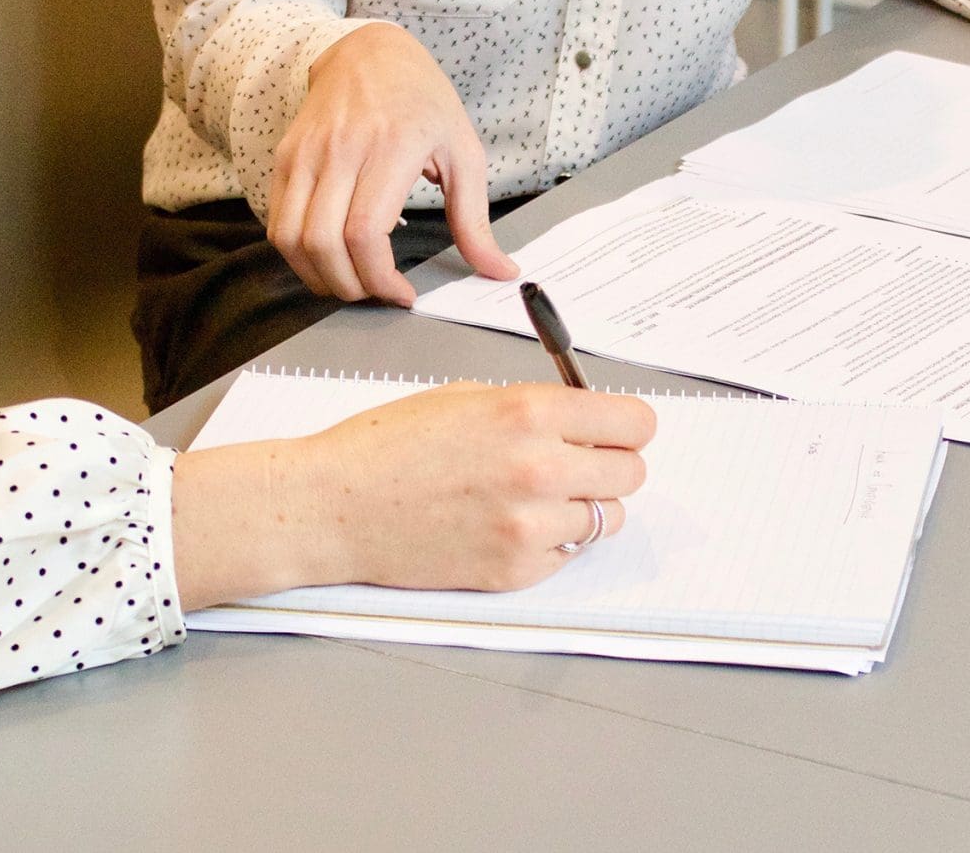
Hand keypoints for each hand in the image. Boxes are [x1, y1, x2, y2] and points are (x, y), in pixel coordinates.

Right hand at [169, 383, 656, 607]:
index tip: (616, 430)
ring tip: (536, 498)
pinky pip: (567, 555)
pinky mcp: (515, 571)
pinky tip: (506, 525)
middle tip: (577, 464)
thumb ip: (534, 408)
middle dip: (608, 465)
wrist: (333, 506)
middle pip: (631, 473)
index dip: (626, 426)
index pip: (635, 424)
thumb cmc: (387, 446)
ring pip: (606, 519)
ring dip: (583, 507)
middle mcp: (540, 468)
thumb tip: (586, 422)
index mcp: (529, 412)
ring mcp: (530, 526)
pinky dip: (550, 543)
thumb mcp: (467, 398)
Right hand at [270, 23, 518, 305]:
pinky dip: (298, 254)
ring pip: (291, 239)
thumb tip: (500, 271)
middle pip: (324, 243)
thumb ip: (475, 219)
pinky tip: (328, 258)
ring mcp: (306, 153)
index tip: (402, 294)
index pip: (365, 232)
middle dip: (350, 287)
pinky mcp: (285, 157)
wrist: (369, 52)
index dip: (379, 278)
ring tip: (351, 282)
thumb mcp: (463, 152)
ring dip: (318, 276)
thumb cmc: (422, 101)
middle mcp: (341, 149)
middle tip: (376, 293)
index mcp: (392, 147)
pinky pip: (278, 222)